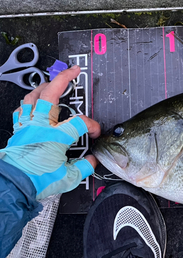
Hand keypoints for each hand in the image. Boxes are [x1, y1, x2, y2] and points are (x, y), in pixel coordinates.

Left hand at [0, 65, 100, 198]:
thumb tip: (91, 161)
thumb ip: (84, 167)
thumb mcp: (68, 178)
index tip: (94, 133)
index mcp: (56, 136)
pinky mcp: (19, 131)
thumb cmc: (35, 180)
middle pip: (51, 94)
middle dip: (64, 79)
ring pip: (32, 97)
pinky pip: (21, 111)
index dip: (92, 125)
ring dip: (43, 86)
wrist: (12, 186)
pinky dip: (28, 104)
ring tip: (52, 82)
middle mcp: (41, 126)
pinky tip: (32, 103)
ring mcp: (27, 126)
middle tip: (73, 72)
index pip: (81, 122)